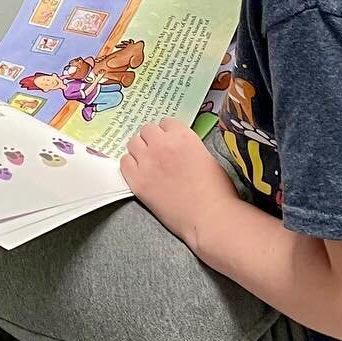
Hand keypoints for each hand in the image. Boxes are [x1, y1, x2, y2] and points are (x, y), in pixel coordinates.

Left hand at [120, 118, 237, 253]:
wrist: (210, 218)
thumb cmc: (217, 191)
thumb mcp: (207, 157)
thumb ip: (188, 146)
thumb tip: (178, 147)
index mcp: (183, 136)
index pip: (166, 122)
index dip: (168, 132)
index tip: (170, 142)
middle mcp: (162, 144)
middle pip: (147, 129)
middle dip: (153, 139)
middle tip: (158, 152)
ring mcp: (147, 162)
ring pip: (133, 143)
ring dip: (140, 150)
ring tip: (148, 162)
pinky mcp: (138, 181)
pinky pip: (124, 162)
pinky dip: (130, 165)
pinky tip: (139, 172)